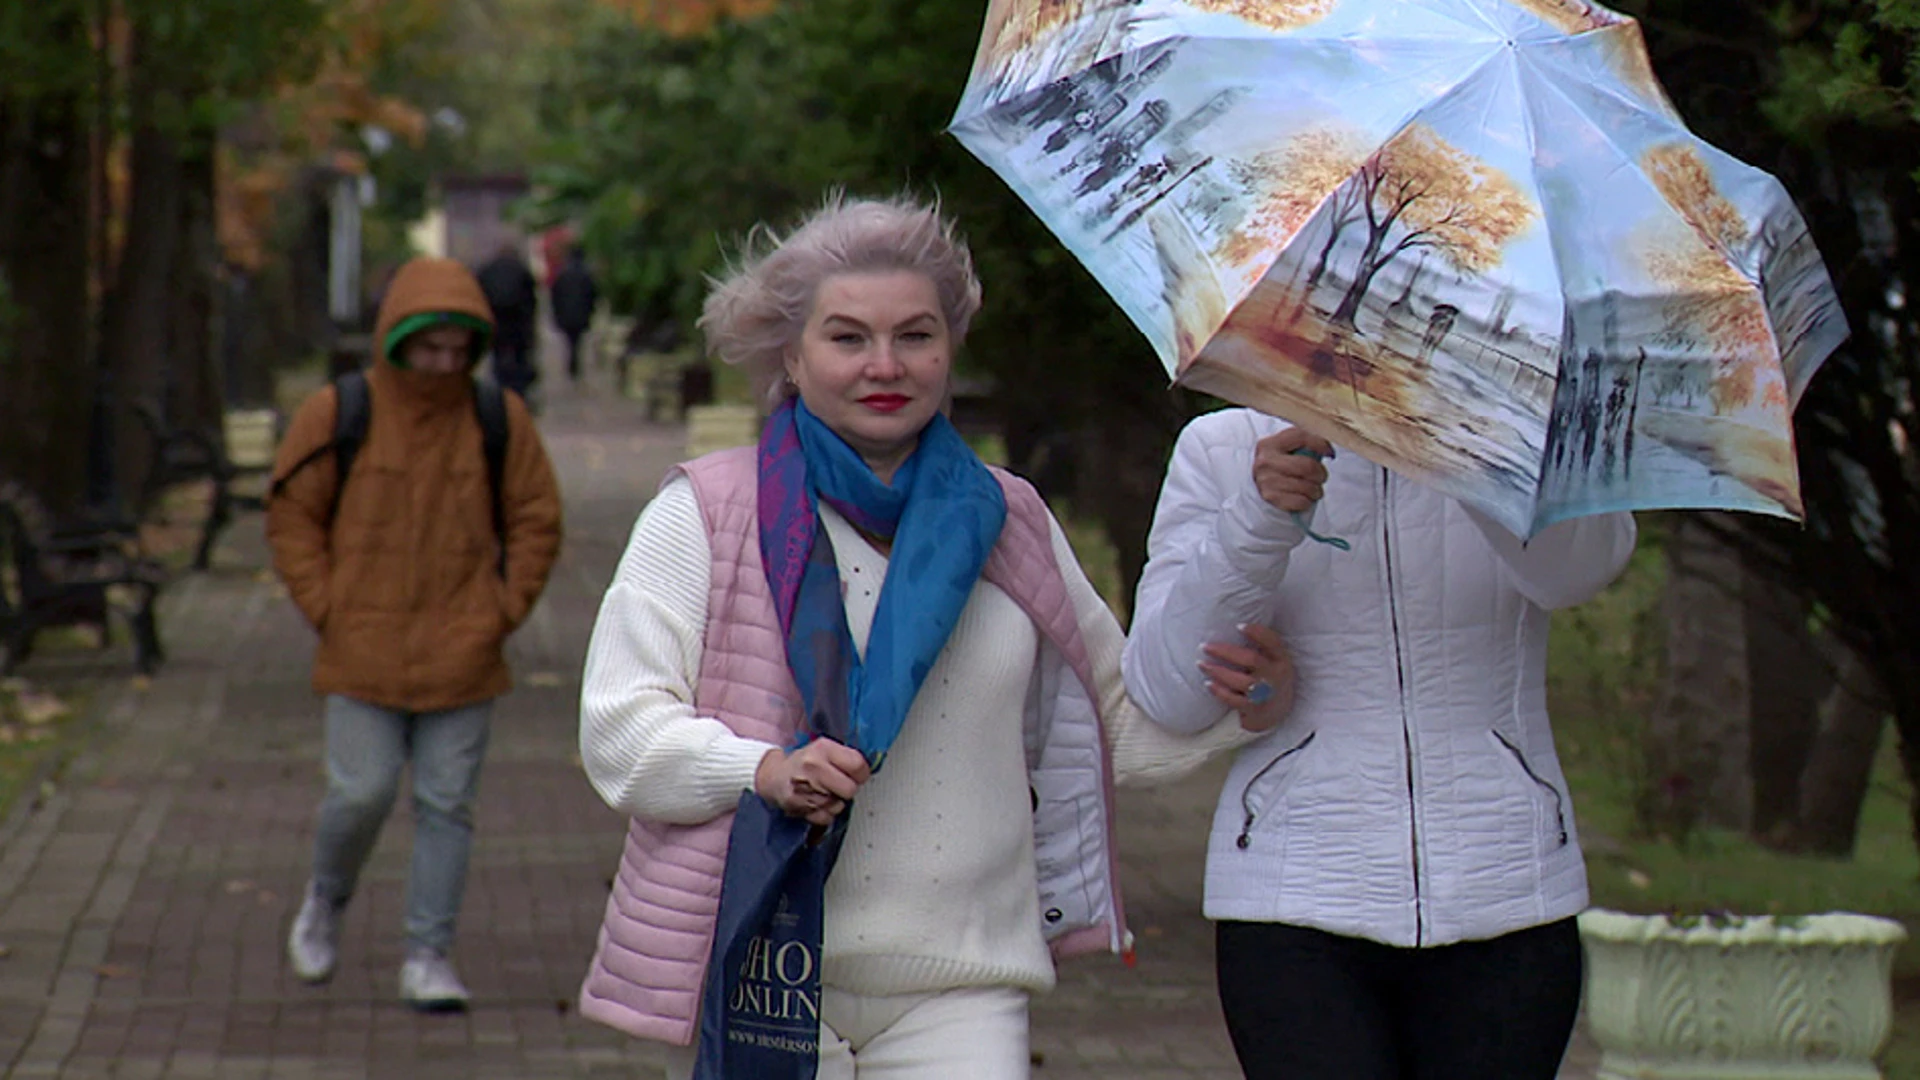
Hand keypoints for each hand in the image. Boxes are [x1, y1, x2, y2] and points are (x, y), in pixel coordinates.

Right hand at [755, 739, 870, 825]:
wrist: (774, 777)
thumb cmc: (803, 763)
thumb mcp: (824, 749)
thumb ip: (846, 757)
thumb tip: (869, 769)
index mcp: (823, 748)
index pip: (858, 765)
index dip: (861, 773)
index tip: (856, 774)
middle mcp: (814, 767)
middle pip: (850, 789)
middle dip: (847, 789)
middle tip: (839, 784)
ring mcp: (806, 788)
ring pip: (839, 805)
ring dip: (835, 802)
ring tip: (823, 791)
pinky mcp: (800, 807)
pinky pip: (827, 818)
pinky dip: (824, 813)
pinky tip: (816, 802)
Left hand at [1200, 623, 1296, 732]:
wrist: (1276, 714)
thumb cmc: (1269, 679)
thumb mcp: (1273, 662)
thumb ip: (1261, 647)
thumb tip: (1233, 625)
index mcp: (1281, 660)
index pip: (1273, 642)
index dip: (1257, 633)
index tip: (1238, 625)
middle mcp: (1275, 676)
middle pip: (1251, 659)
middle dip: (1225, 651)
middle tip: (1204, 646)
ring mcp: (1266, 694)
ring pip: (1240, 681)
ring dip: (1217, 671)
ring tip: (1201, 664)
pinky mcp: (1254, 709)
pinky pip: (1234, 700)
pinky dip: (1219, 691)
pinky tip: (1208, 683)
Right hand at [1252, 427, 1334, 513]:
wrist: (1256, 490)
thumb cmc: (1278, 468)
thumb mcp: (1283, 451)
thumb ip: (1302, 445)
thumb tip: (1326, 447)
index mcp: (1269, 444)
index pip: (1301, 437)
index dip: (1320, 444)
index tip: (1329, 452)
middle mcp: (1266, 461)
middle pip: (1308, 466)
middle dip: (1321, 473)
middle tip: (1321, 476)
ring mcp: (1266, 481)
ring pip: (1307, 486)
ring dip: (1316, 490)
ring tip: (1314, 490)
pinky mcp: (1271, 498)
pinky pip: (1301, 501)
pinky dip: (1307, 501)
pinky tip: (1304, 498)